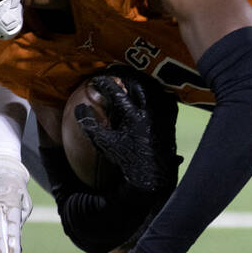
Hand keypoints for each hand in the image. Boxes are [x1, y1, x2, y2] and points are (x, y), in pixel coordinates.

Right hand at [75, 68, 178, 192]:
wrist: (151, 176)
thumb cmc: (127, 160)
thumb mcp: (105, 144)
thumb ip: (91, 125)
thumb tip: (79, 109)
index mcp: (133, 116)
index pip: (117, 92)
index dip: (105, 84)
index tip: (97, 80)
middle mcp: (150, 112)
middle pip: (140, 85)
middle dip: (127, 78)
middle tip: (117, 76)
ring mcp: (163, 116)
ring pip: (157, 90)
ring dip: (144, 84)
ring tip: (134, 82)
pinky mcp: (172, 121)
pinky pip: (169, 101)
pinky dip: (161, 95)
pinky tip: (153, 96)